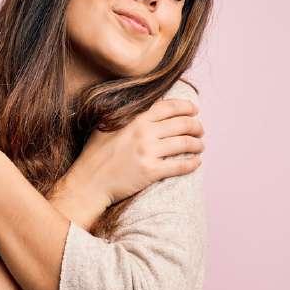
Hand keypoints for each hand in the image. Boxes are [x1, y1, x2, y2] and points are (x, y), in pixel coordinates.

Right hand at [68, 97, 204, 205]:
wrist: (89, 182)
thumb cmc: (94, 155)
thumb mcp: (105, 126)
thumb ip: (124, 116)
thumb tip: (141, 108)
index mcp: (135, 119)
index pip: (169, 107)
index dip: (186, 107)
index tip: (194, 110)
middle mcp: (144, 133)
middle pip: (182, 124)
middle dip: (196, 126)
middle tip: (200, 130)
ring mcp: (148, 152)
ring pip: (184, 144)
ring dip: (197, 144)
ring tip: (199, 146)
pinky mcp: (151, 172)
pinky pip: (180, 166)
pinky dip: (192, 164)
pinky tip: (196, 163)